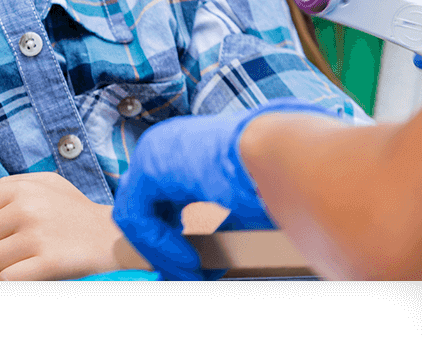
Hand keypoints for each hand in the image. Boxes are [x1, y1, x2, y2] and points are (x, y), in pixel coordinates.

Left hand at [0, 172, 143, 280]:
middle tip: (6, 249)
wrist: (113, 237)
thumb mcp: (46, 183)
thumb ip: (11, 184)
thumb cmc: (73, 211)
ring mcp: (36, 238)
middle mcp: (25, 209)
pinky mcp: (47, 265)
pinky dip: (14, 279)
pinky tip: (31, 271)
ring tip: (18, 261)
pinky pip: (5, 280)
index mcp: (21, 188)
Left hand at [112, 99, 338, 279]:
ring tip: (195, 272)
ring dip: (163, 252)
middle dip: (162, 248)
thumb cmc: (276, 181)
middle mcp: (166, 146)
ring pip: (136, 216)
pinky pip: (137, 216)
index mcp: (187, 152)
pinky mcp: (150, 163)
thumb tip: (207, 263)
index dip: (173, 240)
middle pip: (143, 207)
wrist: (285, 159)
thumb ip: (216, 232)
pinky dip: (161, 245)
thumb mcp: (240, 212)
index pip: (160, 201)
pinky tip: (192, 260)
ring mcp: (155, 150)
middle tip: (188, 275)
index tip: (198, 268)